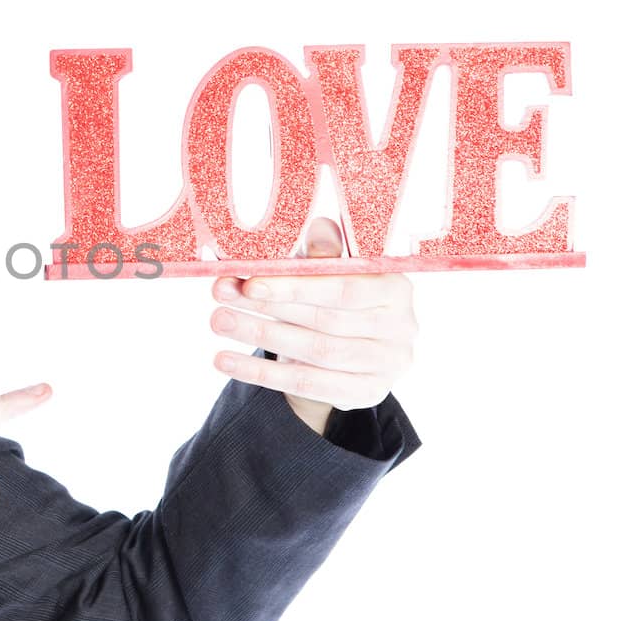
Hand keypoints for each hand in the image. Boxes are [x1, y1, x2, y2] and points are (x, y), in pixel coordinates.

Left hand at [209, 216, 416, 415]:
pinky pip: (305, 384)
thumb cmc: (338, 298)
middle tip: (221, 296)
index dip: (296, 286)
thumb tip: (318, 227)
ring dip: (260, 335)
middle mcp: (401, 328)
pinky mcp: (366, 393)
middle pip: (324, 320)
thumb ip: (326, 253)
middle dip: (268, 307)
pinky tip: (225, 361)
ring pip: (313, 352)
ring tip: (219, 321)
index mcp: (396, 288)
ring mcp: (386, 365)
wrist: (351, 354)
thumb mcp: (334, 269)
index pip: (343, 289)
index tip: (250, 282)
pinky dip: (261, 373)